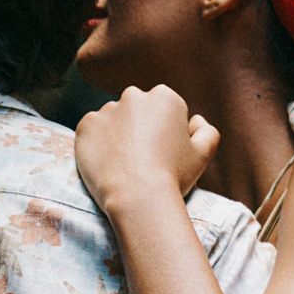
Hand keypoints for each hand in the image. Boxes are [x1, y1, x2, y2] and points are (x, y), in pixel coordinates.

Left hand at [76, 83, 219, 214]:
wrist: (137, 197)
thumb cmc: (174, 176)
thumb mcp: (204, 154)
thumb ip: (207, 131)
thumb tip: (194, 120)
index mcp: (164, 97)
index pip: (164, 109)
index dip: (165, 132)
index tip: (163, 153)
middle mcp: (134, 96)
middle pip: (137, 110)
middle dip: (139, 127)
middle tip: (142, 158)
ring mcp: (107, 109)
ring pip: (113, 120)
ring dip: (117, 134)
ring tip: (123, 164)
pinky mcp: (86, 125)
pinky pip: (92, 131)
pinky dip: (97, 144)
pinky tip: (107, 163)